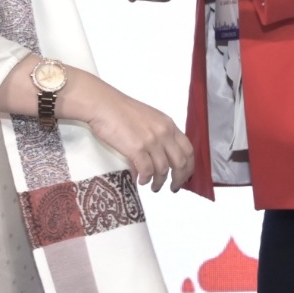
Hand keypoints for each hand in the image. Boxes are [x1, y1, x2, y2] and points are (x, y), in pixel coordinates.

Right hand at [80, 82, 194, 191]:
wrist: (104, 104)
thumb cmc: (121, 110)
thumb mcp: (149, 118)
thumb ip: (159, 135)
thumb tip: (161, 156)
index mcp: (169, 125)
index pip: (188, 149)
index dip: (189, 166)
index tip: (185, 176)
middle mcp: (164, 133)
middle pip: (180, 163)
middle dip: (179, 179)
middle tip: (174, 188)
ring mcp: (151, 141)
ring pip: (163, 169)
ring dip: (159, 182)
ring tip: (154, 187)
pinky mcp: (137, 148)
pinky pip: (147, 171)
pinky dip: (146, 179)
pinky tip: (141, 181)